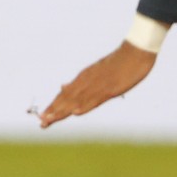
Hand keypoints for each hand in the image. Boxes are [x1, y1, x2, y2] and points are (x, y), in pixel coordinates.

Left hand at [39, 41, 156, 128]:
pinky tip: (75, 113)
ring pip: (77, 100)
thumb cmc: (117, 63)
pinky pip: (95, 99)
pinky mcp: (109, 88)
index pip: (64, 95)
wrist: (135, 52)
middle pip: (67, 99)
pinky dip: (85, 106)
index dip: (54, 106)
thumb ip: (79, 82)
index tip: (42, 118)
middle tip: (41, 124)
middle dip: (54, 112)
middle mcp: (86, 82)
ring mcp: (97, 85)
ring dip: (63, 111)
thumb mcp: (94, 72)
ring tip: (50, 120)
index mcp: (82, 79)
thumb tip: (62, 86)